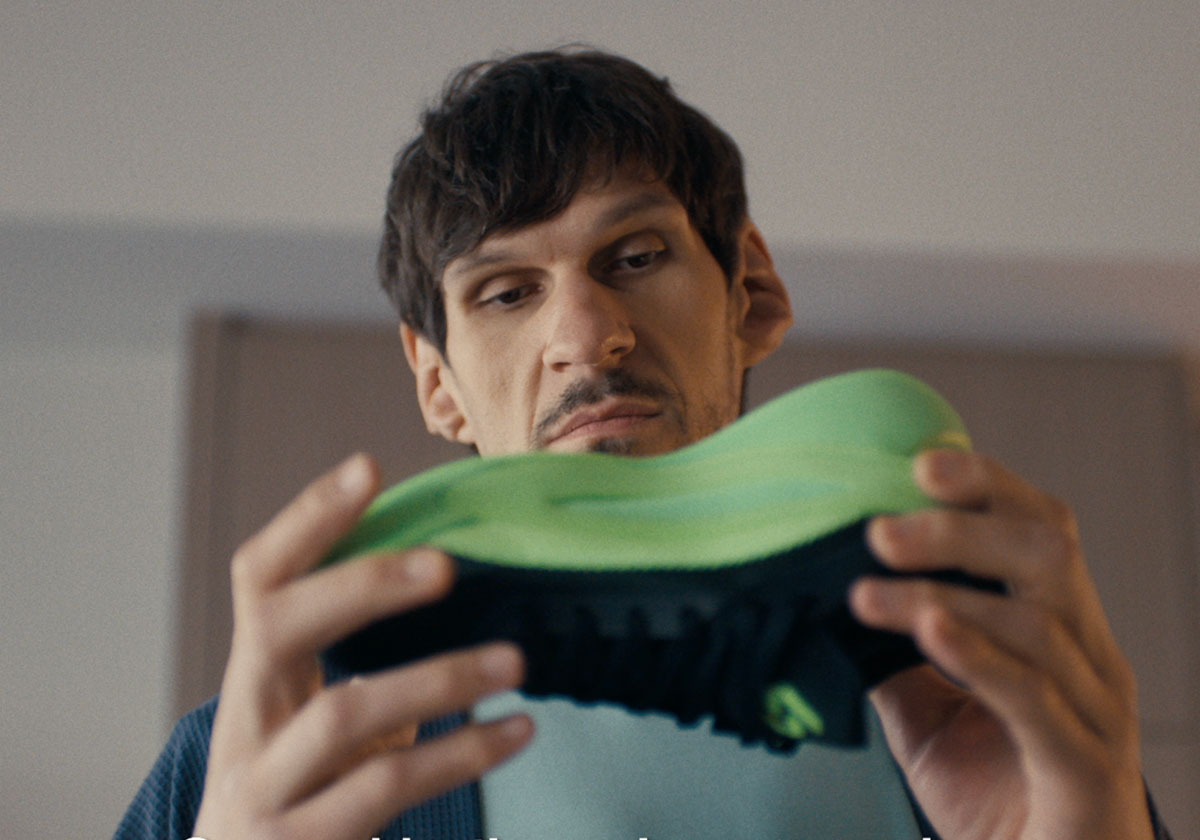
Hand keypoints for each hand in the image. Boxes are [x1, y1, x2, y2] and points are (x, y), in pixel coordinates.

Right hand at [191, 453, 532, 839]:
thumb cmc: (297, 788)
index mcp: (255, 675)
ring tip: (516, 660)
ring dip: (437, 679)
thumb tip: (450, 571)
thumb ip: (353, 659)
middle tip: (445, 565)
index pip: (260, 578)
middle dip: (359, 585)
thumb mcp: (307, 718)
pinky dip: (460, 754)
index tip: (368, 466)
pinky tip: (518, 732)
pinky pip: (384, 789)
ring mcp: (265, 787)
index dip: (308, 520)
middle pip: (276, 630)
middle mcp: (245, 723)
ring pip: (341, 716)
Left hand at [849, 449, 1152, 839]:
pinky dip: (980, 659)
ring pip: (1035, 624)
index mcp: (1058, 632)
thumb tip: (829, 603)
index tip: (919, 462)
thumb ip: (892, 660)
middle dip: (961, 530)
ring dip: (942, 598)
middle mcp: (1090, 660)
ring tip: (868, 593)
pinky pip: (1036, 701)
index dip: (989, 487)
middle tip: (880, 530)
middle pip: (1047, 556)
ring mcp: (1096, 714)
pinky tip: (930, 631)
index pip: (1040, 531)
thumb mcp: (928, 718)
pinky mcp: (1084, 770)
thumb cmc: (999, 797)